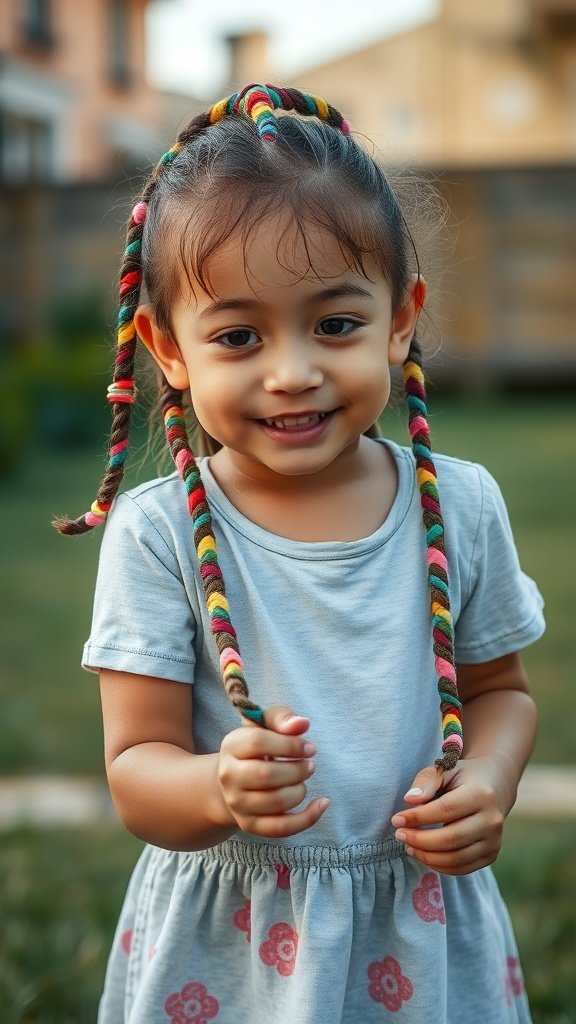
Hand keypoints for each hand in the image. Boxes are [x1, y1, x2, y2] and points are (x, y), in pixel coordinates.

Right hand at [216, 706, 328, 838]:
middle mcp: (228, 776)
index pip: (258, 742)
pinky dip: (308, 818)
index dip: (290, 745)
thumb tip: (302, 724)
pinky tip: (322, 803)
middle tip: (309, 765)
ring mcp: (237, 803)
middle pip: (267, 775)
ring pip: (276, 802)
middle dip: (297, 770)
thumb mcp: (264, 724)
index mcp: (231, 745)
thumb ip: (282, 718)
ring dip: (301, 789)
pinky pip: (282, 828)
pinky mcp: (249, 825)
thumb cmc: (256, 748)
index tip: (309, 747)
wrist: (233, 781)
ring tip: (304, 780)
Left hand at [391, 757, 510, 875]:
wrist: (494, 787)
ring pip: (456, 859)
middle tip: (399, 834)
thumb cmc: (462, 777)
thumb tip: (410, 800)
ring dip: (426, 856)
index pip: (445, 810)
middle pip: (451, 839)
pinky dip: (439, 865)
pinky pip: (462, 868)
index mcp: (481, 794)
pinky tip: (423, 854)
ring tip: (408, 846)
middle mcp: (492, 820)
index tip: (396, 819)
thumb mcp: (444, 770)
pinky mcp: (491, 855)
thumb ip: (426, 781)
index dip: (418, 817)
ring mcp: (494, 841)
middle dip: (419, 840)